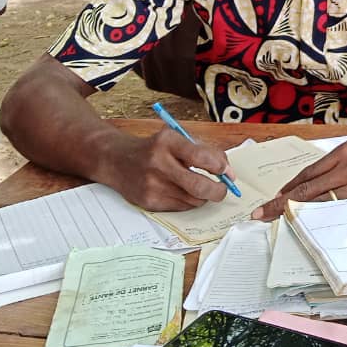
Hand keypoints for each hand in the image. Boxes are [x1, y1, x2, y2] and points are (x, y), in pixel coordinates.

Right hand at [99, 128, 232, 210]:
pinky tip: (181, 191)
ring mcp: (151, 185)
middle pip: (198, 186)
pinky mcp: (148, 202)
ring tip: (199, 187)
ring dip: (203, 196)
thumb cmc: (156, 148)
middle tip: (222, 189)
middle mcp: (158, 163)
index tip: (225, 171)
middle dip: (218, 191)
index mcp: (168, 141)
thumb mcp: (178, 138)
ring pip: (192, 200)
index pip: (201, 157)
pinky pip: (180, 207)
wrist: (117, 160)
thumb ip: (206, 151)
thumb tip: (230, 173)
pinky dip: (188, 202)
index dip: (219, 166)